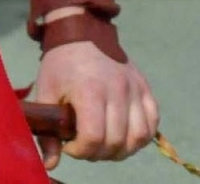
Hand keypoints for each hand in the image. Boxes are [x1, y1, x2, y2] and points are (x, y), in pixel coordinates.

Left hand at [29, 40, 158, 169]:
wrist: (84, 33)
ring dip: (123, 149)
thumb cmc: (61, 67)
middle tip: (86, 146)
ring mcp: (135, 87)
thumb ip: (47, 134)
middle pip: (117, 140)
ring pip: (140, 135)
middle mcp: (118, 89)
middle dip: (99, 153)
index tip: (70, 145)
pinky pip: (153, 119)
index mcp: (90, 91)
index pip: (94, 137)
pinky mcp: (144, 86)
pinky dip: (143, 135)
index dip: (80, 151)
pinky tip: (126, 136)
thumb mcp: (45, 95)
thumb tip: (51, 165)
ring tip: (107, 145)